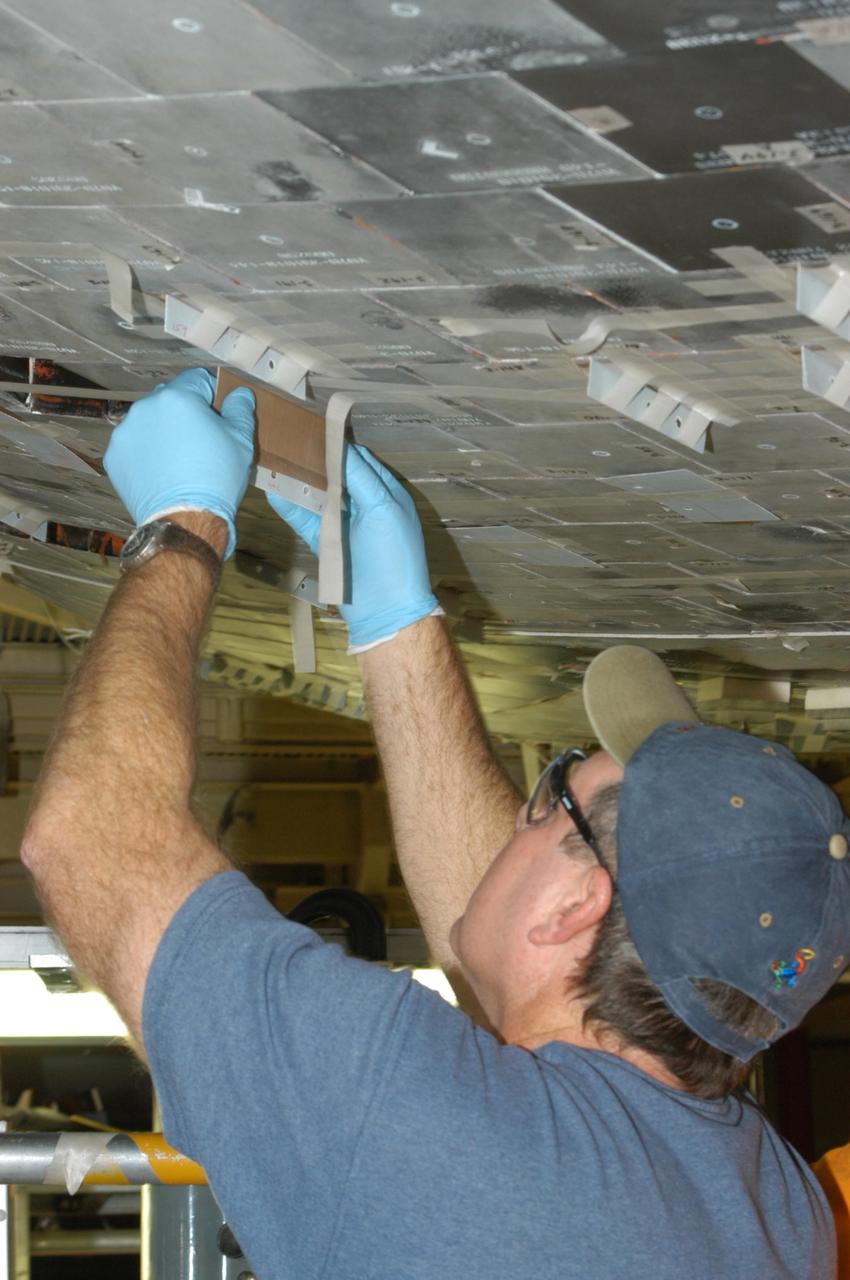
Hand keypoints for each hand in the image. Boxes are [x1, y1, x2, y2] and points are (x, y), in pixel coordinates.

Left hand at [104, 368, 255, 558]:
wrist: (185, 520)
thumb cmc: (216, 479)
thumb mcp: (240, 441)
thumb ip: (240, 409)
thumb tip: (240, 393)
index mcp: (178, 397)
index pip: (196, 379)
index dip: (211, 394)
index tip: (217, 414)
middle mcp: (145, 407)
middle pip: (170, 398)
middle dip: (184, 412)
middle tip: (200, 441)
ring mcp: (125, 432)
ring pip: (149, 421)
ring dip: (163, 431)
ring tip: (179, 460)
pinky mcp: (115, 456)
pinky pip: (134, 445)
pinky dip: (146, 453)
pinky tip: (162, 471)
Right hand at [268, 443, 438, 647]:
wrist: (386, 610)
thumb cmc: (393, 557)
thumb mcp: (382, 507)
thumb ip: (362, 477)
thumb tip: (342, 449)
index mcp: (385, 493)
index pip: (359, 460)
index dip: (338, 445)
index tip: (314, 429)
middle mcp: (364, 506)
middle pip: (336, 476)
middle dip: (315, 461)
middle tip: (289, 441)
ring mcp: (344, 525)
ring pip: (318, 496)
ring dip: (299, 481)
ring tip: (277, 460)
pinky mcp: (326, 543)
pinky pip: (305, 520)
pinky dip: (290, 506)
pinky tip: (274, 490)